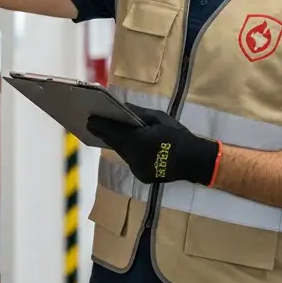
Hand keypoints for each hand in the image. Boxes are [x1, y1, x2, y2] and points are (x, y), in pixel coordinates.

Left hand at [87, 105, 221, 185]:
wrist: (193, 160)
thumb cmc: (177, 135)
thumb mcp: (160, 118)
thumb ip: (139, 113)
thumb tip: (122, 107)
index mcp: (138, 140)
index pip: (113, 131)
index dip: (100, 125)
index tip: (88, 119)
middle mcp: (134, 156)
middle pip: (115, 143)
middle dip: (104, 133)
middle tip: (91, 125)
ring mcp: (137, 168)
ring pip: (122, 153)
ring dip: (116, 143)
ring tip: (108, 133)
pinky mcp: (141, 175)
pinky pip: (131, 161)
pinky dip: (129, 153)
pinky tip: (127, 146)